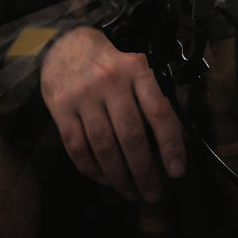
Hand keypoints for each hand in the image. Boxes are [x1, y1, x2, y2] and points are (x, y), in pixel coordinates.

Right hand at [39, 26, 185, 201]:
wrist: (65, 44)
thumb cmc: (111, 63)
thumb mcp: (138, 69)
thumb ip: (155, 99)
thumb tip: (177, 141)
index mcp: (138, 70)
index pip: (159, 112)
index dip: (170, 145)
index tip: (176, 171)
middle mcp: (111, 82)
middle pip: (131, 136)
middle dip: (144, 171)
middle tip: (153, 193)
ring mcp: (84, 96)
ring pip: (104, 147)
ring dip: (119, 176)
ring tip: (131, 192)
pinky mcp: (61, 109)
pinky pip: (77, 148)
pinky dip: (92, 170)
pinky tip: (105, 180)